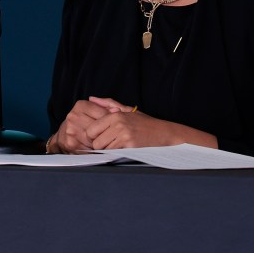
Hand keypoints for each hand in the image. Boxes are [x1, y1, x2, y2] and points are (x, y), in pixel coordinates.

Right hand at [49, 98, 113, 153]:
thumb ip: (106, 107)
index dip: (111, 122)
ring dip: (101, 142)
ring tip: (101, 140)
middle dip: (105, 133)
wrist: (62, 135)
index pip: (104, 114)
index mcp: (81, 106)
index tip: (113, 125)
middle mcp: (74, 116)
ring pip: (95, 140)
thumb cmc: (81, 122)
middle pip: (99, 128)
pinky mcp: (71, 144)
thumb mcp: (92, 109)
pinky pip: (90, 149)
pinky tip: (95, 147)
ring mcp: (72, 131)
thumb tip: (117, 110)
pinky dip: (95, 150)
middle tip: (108, 134)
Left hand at [81, 96, 216, 150]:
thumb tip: (91, 98)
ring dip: (109, 151)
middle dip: (101, 146)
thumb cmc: (143, 123)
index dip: (93, 137)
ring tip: (119, 146)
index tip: (100, 138)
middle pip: (96, 142)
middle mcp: (118, 124)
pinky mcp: (130, 147)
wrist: (163, 133)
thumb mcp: (126, 110)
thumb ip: (107, 103)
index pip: (91, 129)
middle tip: (111, 143)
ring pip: (104, 150)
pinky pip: (114, 154)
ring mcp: (124, 136)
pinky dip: (117, 154)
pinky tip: (124, 150)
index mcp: (115, 115)